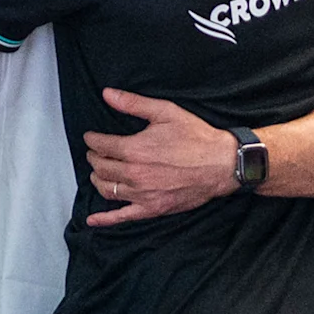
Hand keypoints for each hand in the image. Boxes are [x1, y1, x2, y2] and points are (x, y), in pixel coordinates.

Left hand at [82, 90, 248, 224]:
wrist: (222, 164)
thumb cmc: (197, 137)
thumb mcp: (165, 112)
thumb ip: (133, 104)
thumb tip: (107, 93)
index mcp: (134, 150)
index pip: (101, 146)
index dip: (92, 140)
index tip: (91, 137)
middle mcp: (134, 174)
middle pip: (101, 167)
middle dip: (94, 158)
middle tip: (95, 153)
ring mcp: (142, 194)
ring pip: (107, 189)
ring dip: (98, 179)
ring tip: (99, 172)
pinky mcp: (152, 209)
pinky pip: (122, 217)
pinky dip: (105, 219)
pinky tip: (92, 219)